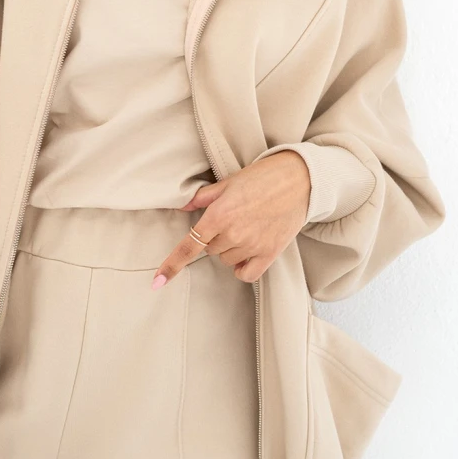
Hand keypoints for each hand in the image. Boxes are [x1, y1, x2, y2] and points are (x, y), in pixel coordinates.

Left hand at [151, 150, 310, 287]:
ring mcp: (252, 245)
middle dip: (214, 238)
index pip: (189, 246)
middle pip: (210, 250)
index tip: (157, 282)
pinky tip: (247, 253)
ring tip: (246, 227)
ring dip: (229, 249)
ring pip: (226, 260)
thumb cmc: (263, 177)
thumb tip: (182, 206)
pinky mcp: (270, 253)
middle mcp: (233, 233)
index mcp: (219, 215)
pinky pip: (246, 273)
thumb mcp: (228, 182)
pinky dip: (242, 267)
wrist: (300, 179)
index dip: (171, 265)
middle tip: (232, 218)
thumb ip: (203, 197)